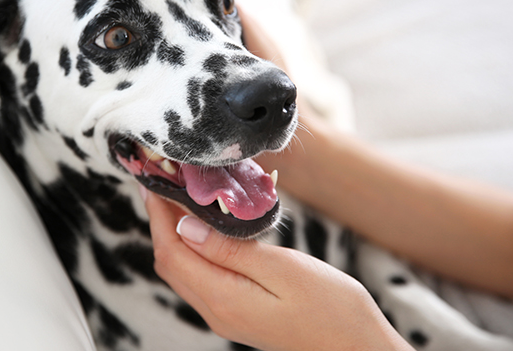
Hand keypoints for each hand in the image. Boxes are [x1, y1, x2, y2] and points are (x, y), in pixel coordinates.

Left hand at [141, 187, 410, 350]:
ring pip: (184, 270)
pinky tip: (209, 226)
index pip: (172, 251)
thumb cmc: (333, 308)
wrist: (358, 348)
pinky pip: (202, 277)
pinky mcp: (238, 312)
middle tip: (165, 181)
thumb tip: (184, 227)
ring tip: (182, 196)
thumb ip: (231, 250)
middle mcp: (216, 311)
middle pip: (171, 262)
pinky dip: (195, 248)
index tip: (154, 180)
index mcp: (224, 299)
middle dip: (161, 221)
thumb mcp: (284, 270)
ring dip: (176, 233)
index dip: (158, 214)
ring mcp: (226, 314)